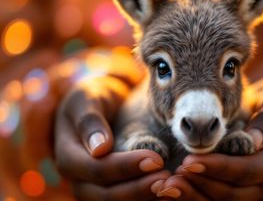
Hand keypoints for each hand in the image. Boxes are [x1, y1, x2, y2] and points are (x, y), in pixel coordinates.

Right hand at [54, 76, 169, 200]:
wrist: (99, 105)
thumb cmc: (93, 98)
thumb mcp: (86, 99)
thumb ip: (89, 120)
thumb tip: (100, 148)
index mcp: (68, 157)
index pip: (95, 169)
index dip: (124, 168)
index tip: (155, 159)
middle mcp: (78, 180)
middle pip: (104, 195)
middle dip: (137, 189)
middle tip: (167, 179)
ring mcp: (93, 189)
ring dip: (143, 198)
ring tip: (169, 187)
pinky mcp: (111, 189)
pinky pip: (126, 199)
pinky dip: (145, 197)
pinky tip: (167, 190)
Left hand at [155, 76, 262, 200]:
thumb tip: (254, 140)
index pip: (247, 171)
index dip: (218, 168)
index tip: (189, 160)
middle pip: (233, 194)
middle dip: (201, 185)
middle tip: (172, 177)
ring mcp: (252, 189)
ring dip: (195, 196)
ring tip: (168, 186)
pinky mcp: (239, 188)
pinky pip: (217, 199)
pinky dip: (196, 196)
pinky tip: (175, 190)